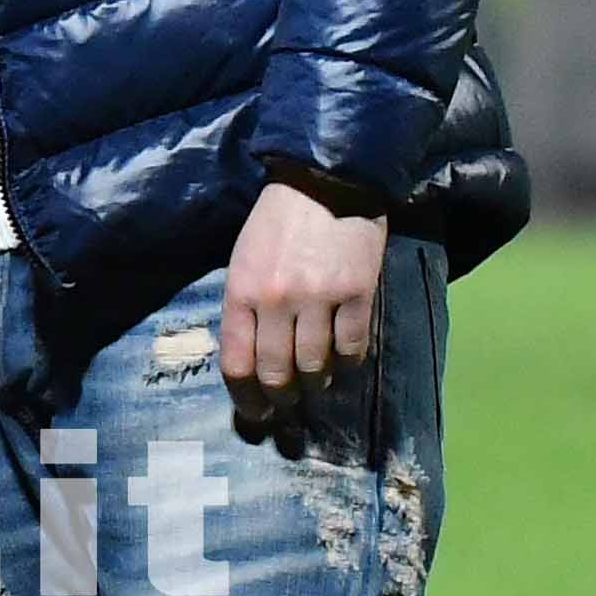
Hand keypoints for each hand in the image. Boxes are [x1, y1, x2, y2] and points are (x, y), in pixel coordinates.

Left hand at [222, 172, 389, 428]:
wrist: (326, 182)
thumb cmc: (276, 222)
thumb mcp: (243, 261)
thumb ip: (245, 308)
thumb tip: (251, 359)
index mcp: (241, 292)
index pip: (238, 364)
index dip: (246, 398)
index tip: (255, 413)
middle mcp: (276, 301)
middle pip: (276, 373)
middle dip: (280, 398)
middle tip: (287, 404)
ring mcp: (318, 298)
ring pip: (315, 366)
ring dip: (315, 383)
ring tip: (316, 382)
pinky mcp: (357, 294)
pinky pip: (352, 347)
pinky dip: (348, 363)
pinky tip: (344, 361)